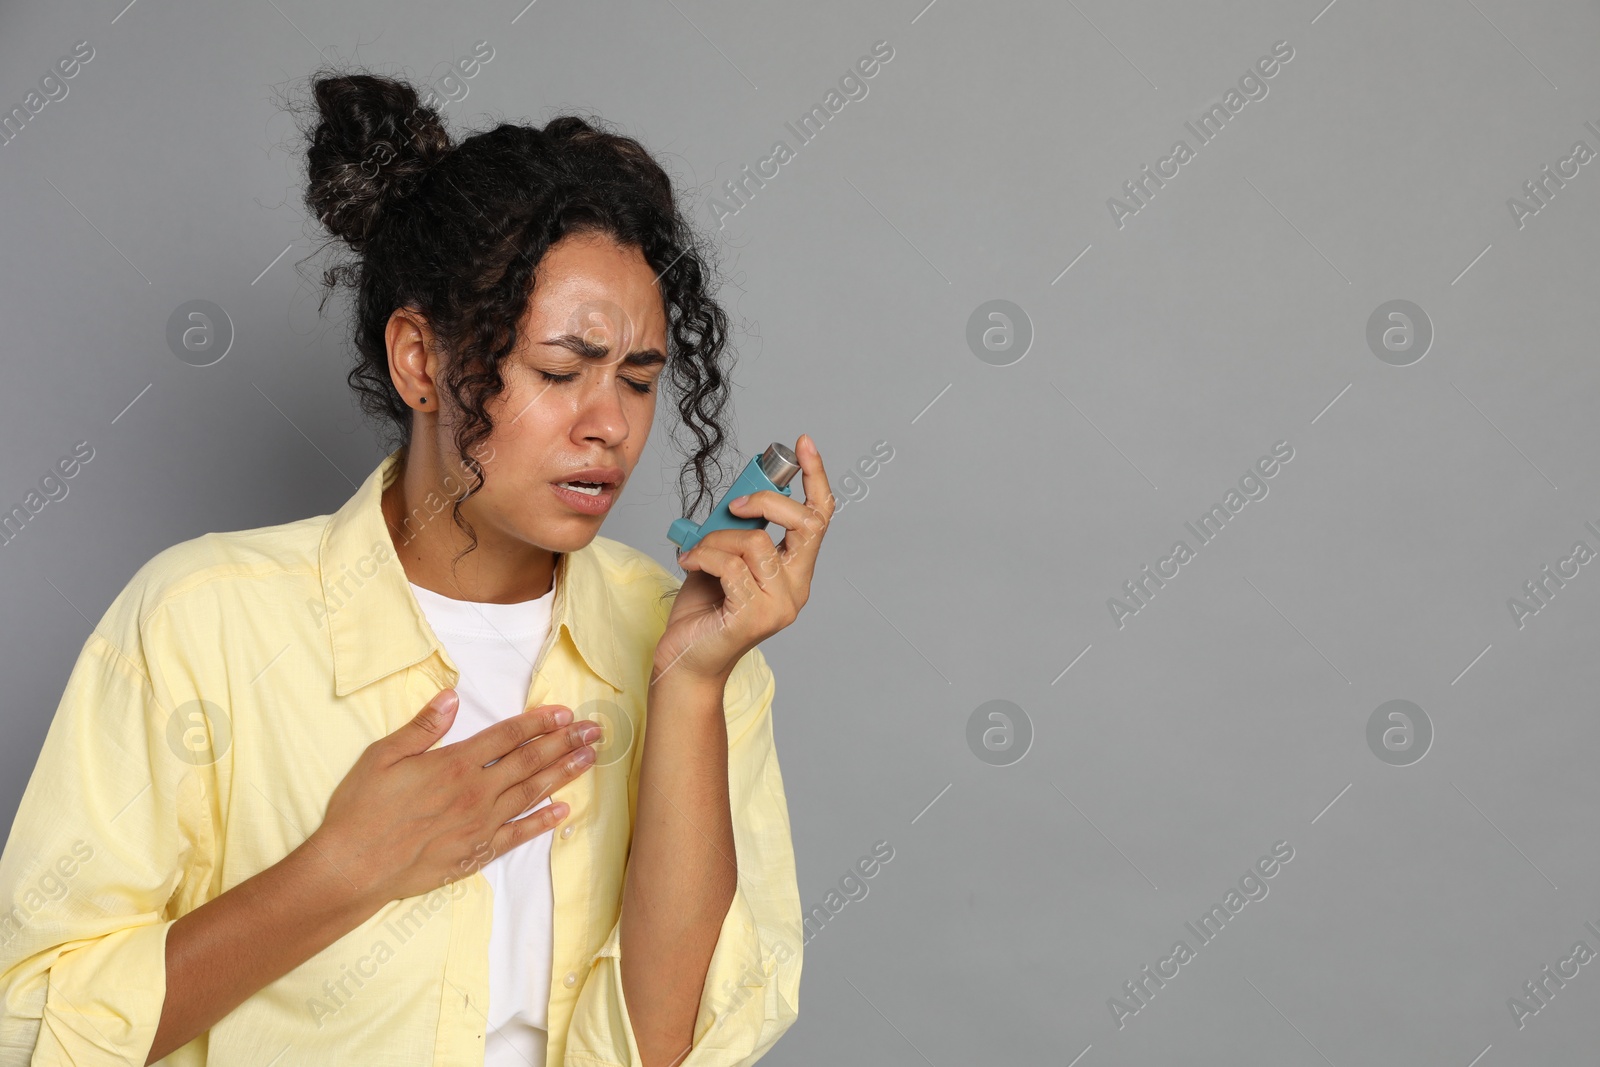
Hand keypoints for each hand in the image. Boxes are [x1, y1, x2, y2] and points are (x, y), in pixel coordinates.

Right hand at [307, 688, 603, 908]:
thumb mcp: (383, 756)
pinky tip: (563, 810)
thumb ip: (422, 727)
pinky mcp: (476, 853)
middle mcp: (476, 792)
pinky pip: (519, 835)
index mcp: (454, 764)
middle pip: (529, 761)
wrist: (352, 867)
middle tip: (595, 731)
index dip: (539, 723)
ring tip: (590, 759)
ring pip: (532, 794)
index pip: (507, 736)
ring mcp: (480, 825)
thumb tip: (452, 697)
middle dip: (565, 743)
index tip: (565, 713)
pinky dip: (543, 822)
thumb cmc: (362, 809)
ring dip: (564, 774)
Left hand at [657, 433, 833, 683]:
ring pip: (757, 542)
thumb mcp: (725, 557)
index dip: (816, 478)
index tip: (803, 445)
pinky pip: (731, 565)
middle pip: (805, 524)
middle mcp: (796, 589)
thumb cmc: (702, 610)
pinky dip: (704, 557)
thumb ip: (740, 529)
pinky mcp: (754, 617)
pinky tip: (690, 565)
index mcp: (795, 572)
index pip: (820, 519)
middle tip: (734, 505)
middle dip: (768, 501)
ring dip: (718, 539)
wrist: (682, 660)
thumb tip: (740, 494)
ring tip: (696, 554)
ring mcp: (779, 605)